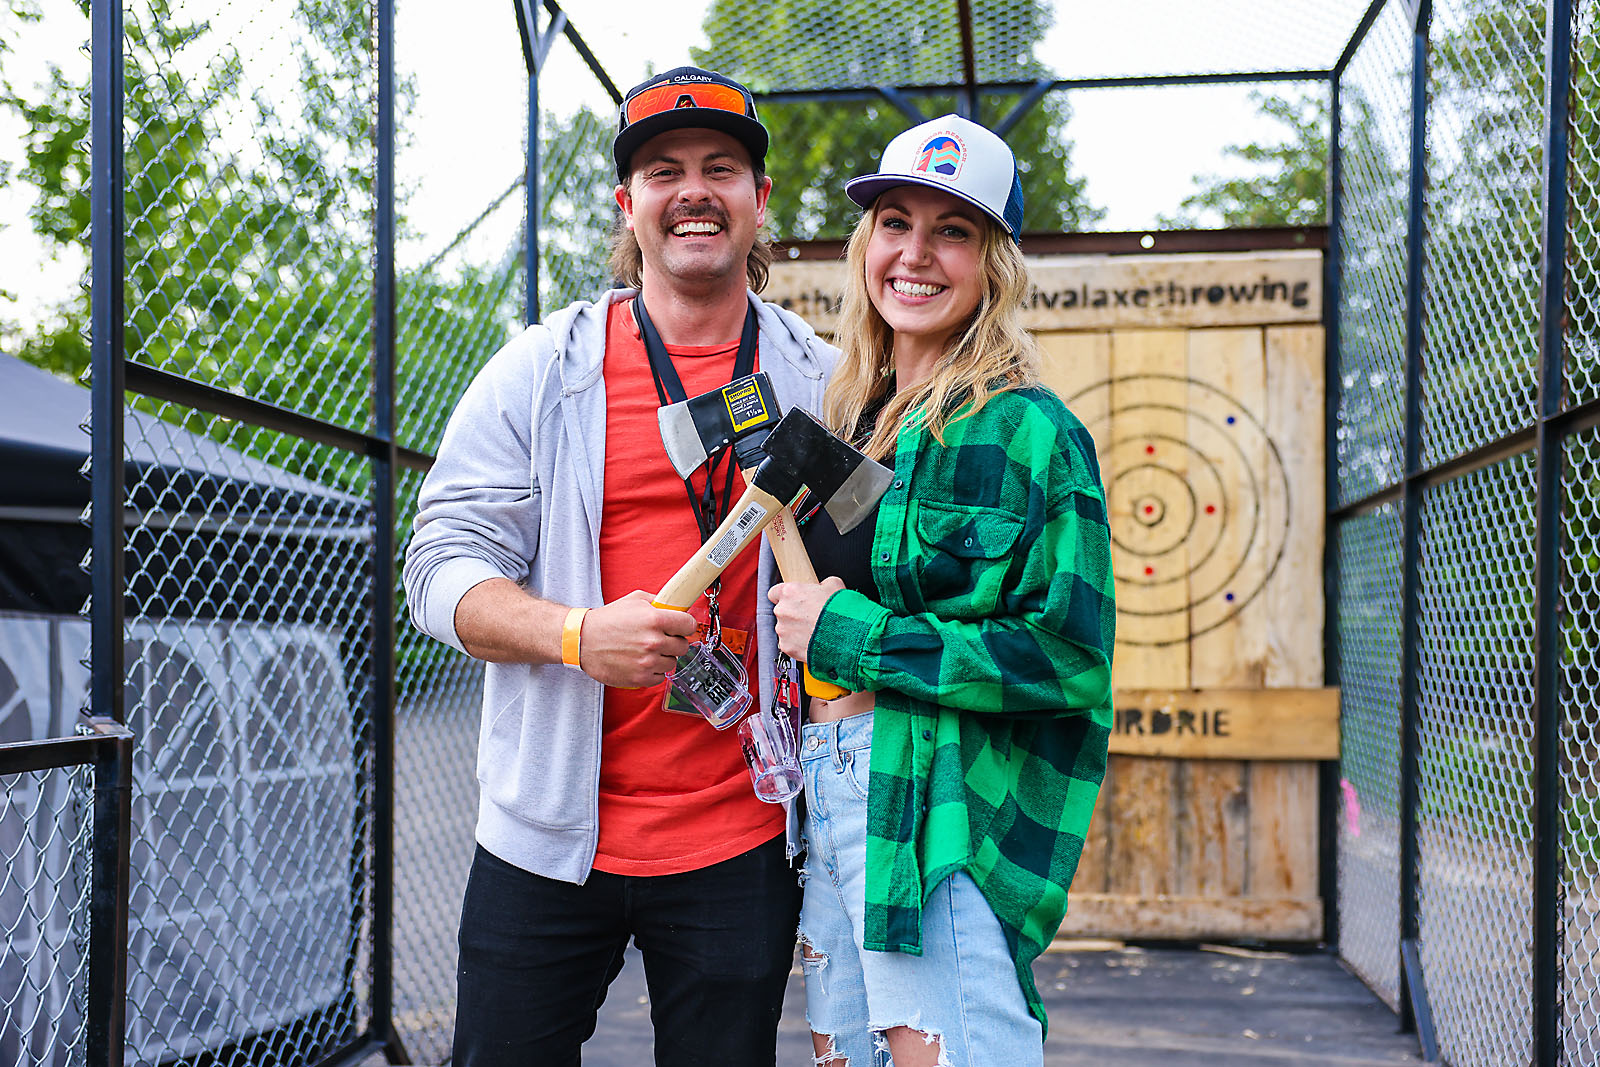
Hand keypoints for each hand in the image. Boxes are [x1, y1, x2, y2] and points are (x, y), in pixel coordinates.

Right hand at [578, 590, 696, 687]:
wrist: (582, 640)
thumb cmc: (607, 620)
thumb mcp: (634, 600)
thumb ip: (658, 602)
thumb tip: (677, 606)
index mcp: (655, 619)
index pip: (689, 625)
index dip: (685, 625)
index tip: (681, 627)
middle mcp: (654, 641)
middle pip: (683, 646)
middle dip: (674, 641)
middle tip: (661, 638)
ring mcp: (647, 662)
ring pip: (672, 662)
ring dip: (663, 657)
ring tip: (647, 650)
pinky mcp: (640, 677)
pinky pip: (660, 677)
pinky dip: (653, 671)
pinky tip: (641, 661)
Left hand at [768, 576, 845, 661]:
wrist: (846, 637)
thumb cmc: (840, 611)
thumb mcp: (835, 585)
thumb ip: (822, 585)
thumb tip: (823, 587)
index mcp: (790, 592)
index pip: (774, 592)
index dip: (785, 597)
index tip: (793, 600)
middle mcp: (782, 610)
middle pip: (781, 611)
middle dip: (793, 614)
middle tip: (810, 617)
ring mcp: (783, 630)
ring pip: (785, 629)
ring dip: (795, 630)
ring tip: (813, 631)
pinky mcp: (787, 646)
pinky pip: (788, 644)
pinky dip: (797, 644)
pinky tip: (812, 641)